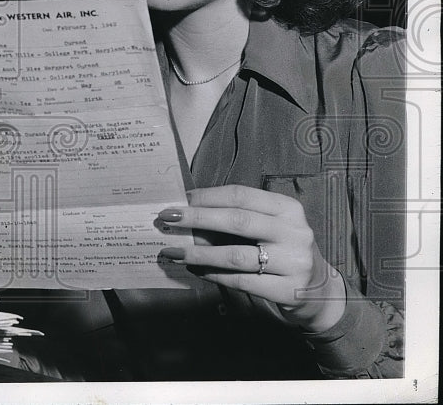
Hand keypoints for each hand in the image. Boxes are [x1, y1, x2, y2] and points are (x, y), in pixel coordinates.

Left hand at [157, 185, 345, 332]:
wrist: (320, 291)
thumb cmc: (283, 251)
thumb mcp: (271, 227)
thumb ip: (238, 217)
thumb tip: (189, 212)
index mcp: (288, 208)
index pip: (241, 195)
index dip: (207, 196)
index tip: (180, 198)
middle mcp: (294, 231)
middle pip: (237, 220)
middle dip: (197, 218)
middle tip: (166, 218)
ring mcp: (294, 262)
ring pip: (236, 254)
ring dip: (198, 253)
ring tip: (173, 251)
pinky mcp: (288, 290)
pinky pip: (241, 281)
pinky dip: (214, 275)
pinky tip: (195, 271)